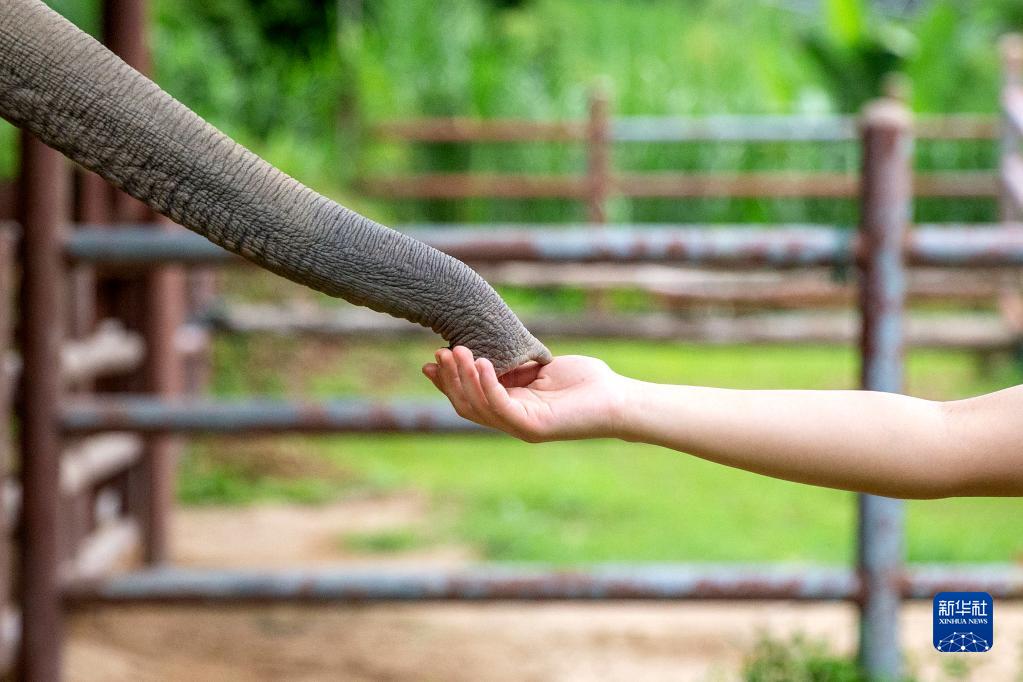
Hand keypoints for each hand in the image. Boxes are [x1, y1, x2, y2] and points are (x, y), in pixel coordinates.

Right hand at [422, 346, 629, 441]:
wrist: (617, 398)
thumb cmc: (585, 382)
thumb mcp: (539, 367)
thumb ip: (513, 365)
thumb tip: (484, 350)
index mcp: (512, 407)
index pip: (470, 398)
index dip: (448, 381)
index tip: (431, 360)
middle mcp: (512, 420)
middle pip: (468, 404)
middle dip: (450, 379)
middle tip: (441, 352)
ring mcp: (521, 426)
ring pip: (480, 407)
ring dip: (464, 379)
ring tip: (457, 352)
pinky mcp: (534, 427)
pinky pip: (502, 407)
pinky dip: (488, 385)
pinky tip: (482, 363)